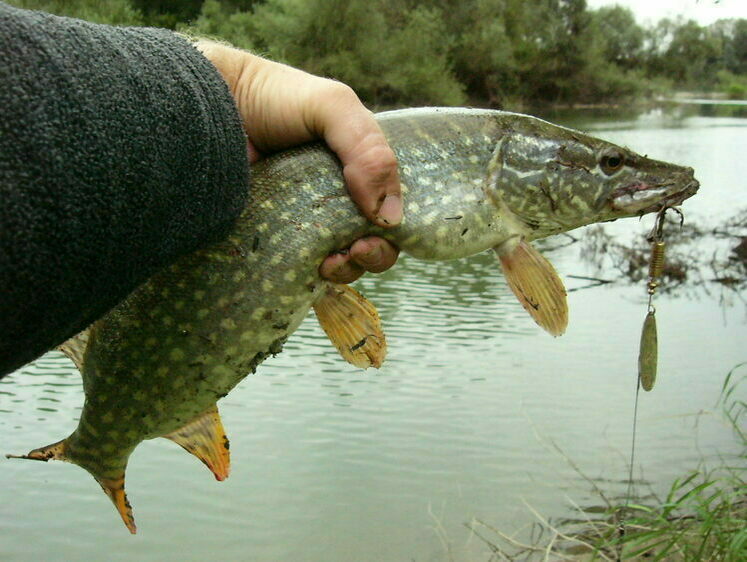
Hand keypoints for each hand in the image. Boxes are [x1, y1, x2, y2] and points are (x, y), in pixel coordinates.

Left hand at [194, 40, 400, 283]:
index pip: (392, 210)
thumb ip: (369, 151)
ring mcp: (304, 221)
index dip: (393, 230)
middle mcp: (336, 199)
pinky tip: (307, 269)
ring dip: (345, 270)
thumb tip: (390, 217)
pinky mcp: (274, 238)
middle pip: (371, 242)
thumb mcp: (333, 107)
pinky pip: (298, 267)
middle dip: (373, 256)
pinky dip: (309, 275)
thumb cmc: (273, 99)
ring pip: (339, 261)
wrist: (210, 105)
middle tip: (355, 251)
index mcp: (360, 170)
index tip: (375, 234)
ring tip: (328, 263)